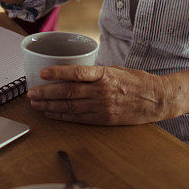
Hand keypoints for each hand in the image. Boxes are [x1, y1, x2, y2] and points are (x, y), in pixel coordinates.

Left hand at [26, 65, 170, 124]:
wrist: (157, 99)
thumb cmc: (137, 81)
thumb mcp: (116, 69)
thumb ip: (96, 72)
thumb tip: (75, 73)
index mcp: (105, 74)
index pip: (76, 73)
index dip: (57, 74)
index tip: (42, 74)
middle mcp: (102, 91)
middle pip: (68, 92)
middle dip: (46, 93)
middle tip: (31, 93)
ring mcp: (102, 106)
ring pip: (70, 106)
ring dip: (50, 106)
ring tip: (36, 104)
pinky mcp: (104, 119)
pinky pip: (79, 118)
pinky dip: (63, 116)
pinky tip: (52, 113)